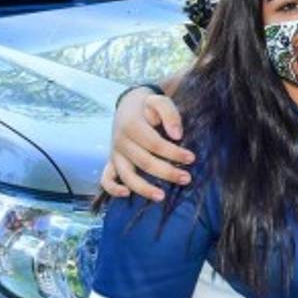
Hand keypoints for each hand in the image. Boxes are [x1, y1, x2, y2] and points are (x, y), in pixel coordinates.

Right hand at [101, 87, 192, 201]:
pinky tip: (127, 194)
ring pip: (126, 175)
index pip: (154, 143)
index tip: (191, 158)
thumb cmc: (148, 106)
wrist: (128, 106)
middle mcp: (120, 141)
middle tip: (187, 178)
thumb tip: (177, 135)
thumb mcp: (159, 101)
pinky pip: (106, 179)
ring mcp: (115, 153)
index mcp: (131, 125)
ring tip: (162, 196)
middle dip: (166, 172)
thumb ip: (169, 114)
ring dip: (144, 188)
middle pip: (144, 161)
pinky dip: (113, 189)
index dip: (173, 152)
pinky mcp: (111, 162)